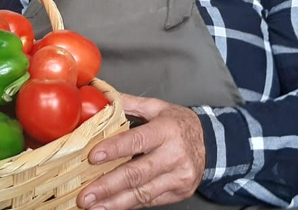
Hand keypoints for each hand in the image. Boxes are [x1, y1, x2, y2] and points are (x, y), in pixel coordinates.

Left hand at [76, 93, 205, 208]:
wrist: (212, 144)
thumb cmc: (179, 124)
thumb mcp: (157, 108)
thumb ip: (129, 104)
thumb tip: (102, 99)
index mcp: (166, 130)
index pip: (136, 141)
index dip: (114, 149)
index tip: (92, 157)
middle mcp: (174, 154)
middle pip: (137, 173)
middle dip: (108, 186)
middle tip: (86, 194)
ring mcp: (178, 176)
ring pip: (142, 192)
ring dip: (115, 202)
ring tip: (93, 205)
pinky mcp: (179, 191)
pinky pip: (150, 200)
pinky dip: (128, 204)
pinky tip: (111, 206)